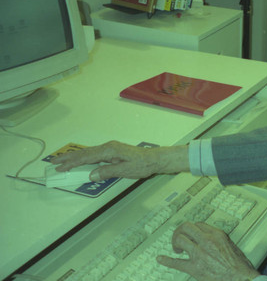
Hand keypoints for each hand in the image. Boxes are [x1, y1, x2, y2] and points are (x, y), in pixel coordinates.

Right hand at [50, 141, 188, 180]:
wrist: (155, 159)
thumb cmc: (142, 164)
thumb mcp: (125, 170)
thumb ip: (108, 172)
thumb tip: (91, 175)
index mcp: (110, 150)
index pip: (87, 157)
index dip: (72, 162)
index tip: (60, 166)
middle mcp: (108, 147)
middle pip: (85, 153)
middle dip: (69, 158)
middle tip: (54, 162)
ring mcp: (111, 149)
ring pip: (89, 154)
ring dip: (76, 158)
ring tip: (63, 162)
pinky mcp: (113, 152)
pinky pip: (95, 155)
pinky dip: (85, 159)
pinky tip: (81, 163)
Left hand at [157, 222, 260, 280]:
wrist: (241, 279)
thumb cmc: (240, 266)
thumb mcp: (231, 245)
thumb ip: (219, 239)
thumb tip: (212, 238)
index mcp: (217, 235)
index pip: (198, 224)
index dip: (192, 228)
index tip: (191, 233)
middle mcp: (207, 241)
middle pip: (186, 227)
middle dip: (180, 230)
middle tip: (179, 237)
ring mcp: (199, 254)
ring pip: (180, 240)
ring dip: (175, 242)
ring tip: (176, 248)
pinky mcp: (195, 269)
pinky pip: (177, 263)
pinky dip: (167, 261)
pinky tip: (161, 259)